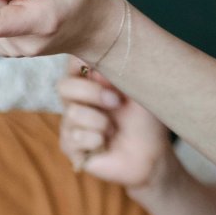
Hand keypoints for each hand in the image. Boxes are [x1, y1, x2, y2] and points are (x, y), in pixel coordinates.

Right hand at [58, 57, 174, 188]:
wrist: (150, 154)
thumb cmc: (146, 120)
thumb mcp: (138, 88)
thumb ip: (117, 70)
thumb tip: (95, 60)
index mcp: (91, 81)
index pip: (72, 63)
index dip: (81, 62)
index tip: (103, 70)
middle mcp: (77, 100)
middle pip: (64, 86)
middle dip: (92, 93)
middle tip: (116, 102)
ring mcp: (71, 124)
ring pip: (72, 114)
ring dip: (100, 122)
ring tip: (114, 130)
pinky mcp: (70, 146)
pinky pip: (74, 137)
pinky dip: (95, 140)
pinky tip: (105, 144)